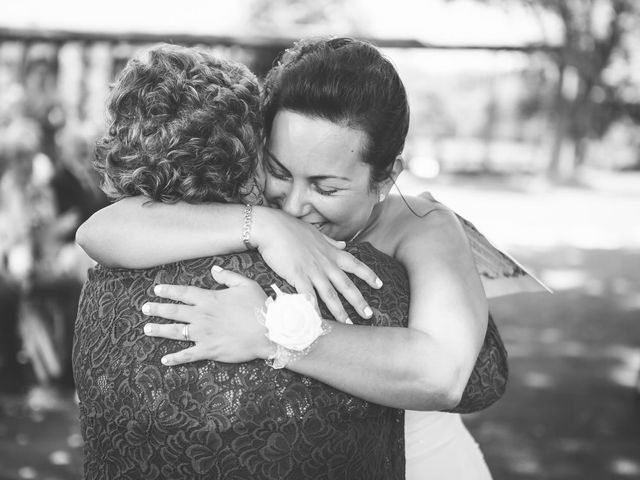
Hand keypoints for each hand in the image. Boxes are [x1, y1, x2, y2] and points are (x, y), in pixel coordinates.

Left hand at [142, 266, 272, 365]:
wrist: (268, 331)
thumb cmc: (259, 306)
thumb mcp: (246, 284)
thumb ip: (228, 276)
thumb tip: (214, 269)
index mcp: (210, 299)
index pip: (184, 293)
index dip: (169, 290)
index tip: (157, 289)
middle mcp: (202, 315)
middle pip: (175, 311)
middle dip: (158, 309)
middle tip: (144, 308)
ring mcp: (204, 334)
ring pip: (176, 332)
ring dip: (160, 330)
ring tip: (147, 329)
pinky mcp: (209, 350)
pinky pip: (188, 355)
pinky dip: (175, 358)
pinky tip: (164, 359)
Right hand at [253, 208, 381, 323]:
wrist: (272, 226)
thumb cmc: (291, 228)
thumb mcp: (316, 234)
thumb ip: (331, 242)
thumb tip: (344, 244)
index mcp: (331, 252)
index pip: (355, 264)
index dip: (368, 275)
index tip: (379, 285)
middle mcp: (326, 263)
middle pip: (346, 285)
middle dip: (359, 301)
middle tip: (369, 315)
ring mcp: (313, 271)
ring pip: (330, 295)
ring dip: (340, 311)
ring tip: (348, 324)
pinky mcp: (298, 277)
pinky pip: (308, 297)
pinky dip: (313, 311)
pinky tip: (317, 322)